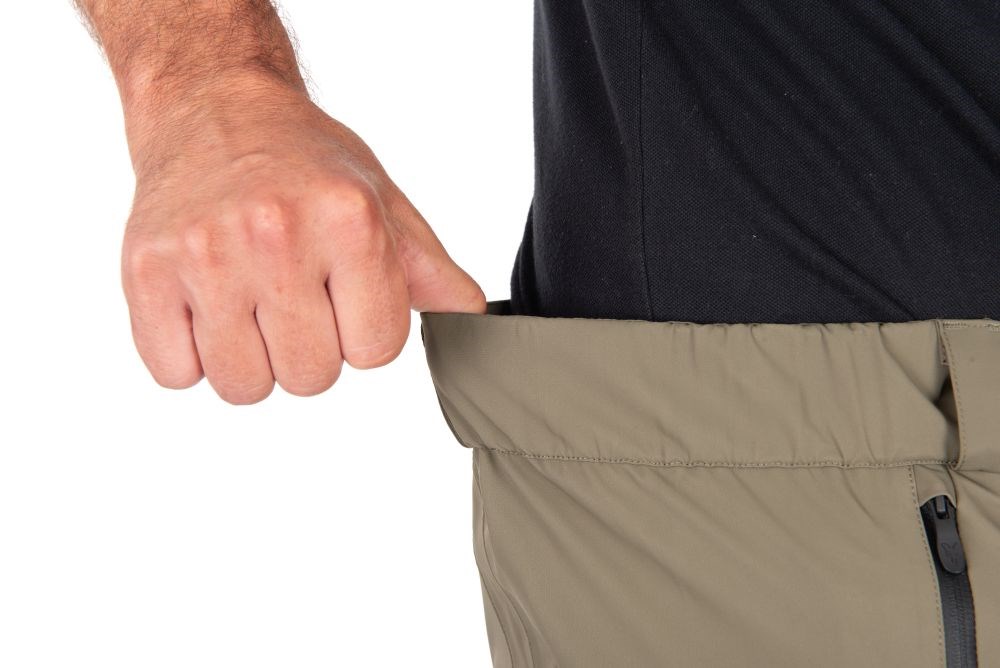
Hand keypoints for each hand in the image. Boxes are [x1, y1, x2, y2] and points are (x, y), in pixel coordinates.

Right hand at [120, 75, 486, 403]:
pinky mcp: (145, 271)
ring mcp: (204, 254)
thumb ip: (427, 272)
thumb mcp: (381, 203)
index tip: (343, 296)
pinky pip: (176, 374)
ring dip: (251, 359)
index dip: (363, 332)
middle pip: (311, 377)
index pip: (376, 351)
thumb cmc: (305, 163)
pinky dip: (192, 355)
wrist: (212, 109)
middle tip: (292, 295)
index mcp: (349, 221)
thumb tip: (471, 323)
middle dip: (309, 350)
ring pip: (243, 386)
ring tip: (248, 301)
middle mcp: (276, 235)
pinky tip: (204, 305)